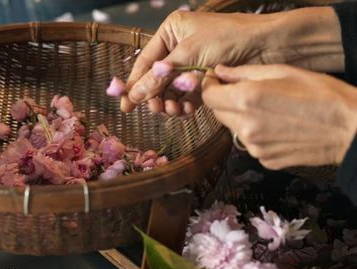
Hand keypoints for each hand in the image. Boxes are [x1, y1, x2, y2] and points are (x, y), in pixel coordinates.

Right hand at [121, 7, 342, 115]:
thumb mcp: (187, 57)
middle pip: (156, 79)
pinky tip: (188, 109)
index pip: (145, 62)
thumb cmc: (228, 39)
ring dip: (170, 103)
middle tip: (158, 110)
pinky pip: (186, 96)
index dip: (134, 84)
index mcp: (171, 32)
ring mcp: (192, 64)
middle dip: (156, 96)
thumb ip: (158, 78)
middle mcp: (179, 47)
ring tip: (175, 110)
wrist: (269, 45)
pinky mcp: (205, 79)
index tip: (125, 105)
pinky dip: (185, 104)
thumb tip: (133, 95)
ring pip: (171, 90)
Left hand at [202, 64, 356, 168]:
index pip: (208, 96)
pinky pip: (250, 144)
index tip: (216, 81)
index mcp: (247, 100)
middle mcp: (245, 127)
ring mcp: (254, 147)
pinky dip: (256, 134)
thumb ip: (244, 73)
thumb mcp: (283, 72)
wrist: (349, 129)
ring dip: (241, 118)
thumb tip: (219, 72)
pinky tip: (277, 126)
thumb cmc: (322, 94)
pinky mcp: (264, 160)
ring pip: (233, 129)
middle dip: (224, 101)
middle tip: (243, 91)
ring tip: (269, 109)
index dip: (209, 87)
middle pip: (218, 113)